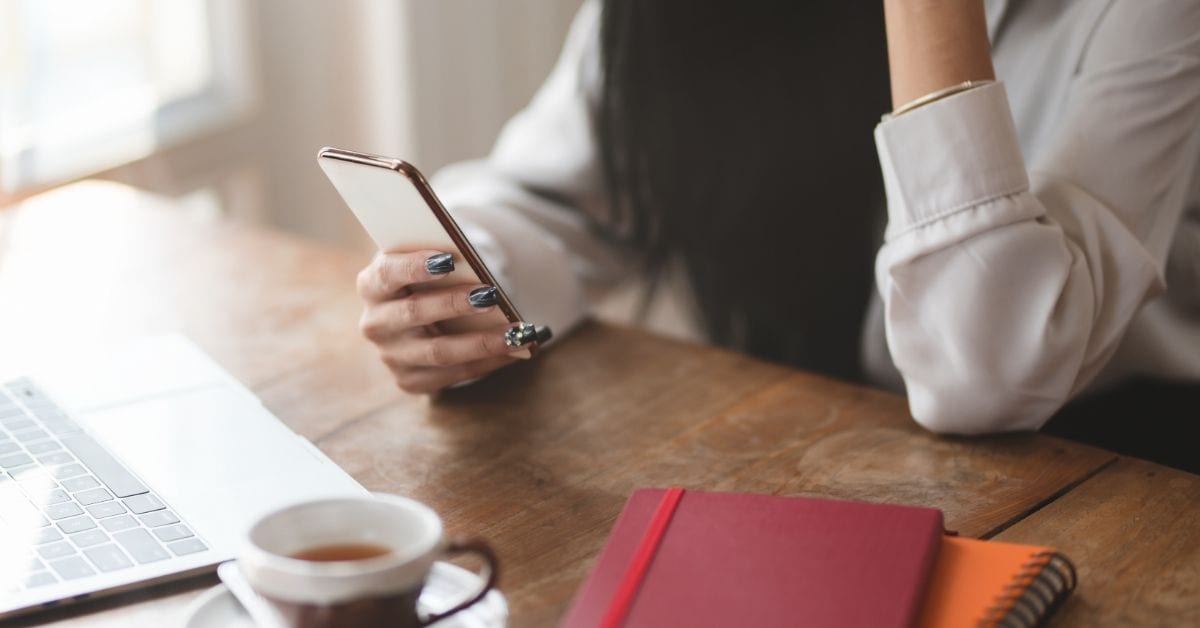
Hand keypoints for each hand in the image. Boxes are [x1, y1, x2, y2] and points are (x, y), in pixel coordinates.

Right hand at [356, 250, 544, 393]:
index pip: (387, 274)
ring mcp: (391, 356)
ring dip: (481, 342)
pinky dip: (488, 362)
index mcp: (372, 285)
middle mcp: (375, 323)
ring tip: (516, 332)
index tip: (449, 259)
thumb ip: (441, 260)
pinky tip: (516, 350)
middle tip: (490, 295)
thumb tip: (478, 268)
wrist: (415, 316)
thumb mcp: (425, 263)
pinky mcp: (409, 380)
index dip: (415, 266)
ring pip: (438, 352)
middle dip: (454, 304)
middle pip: (414, 313)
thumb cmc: (426, 280)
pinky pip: (453, 374)